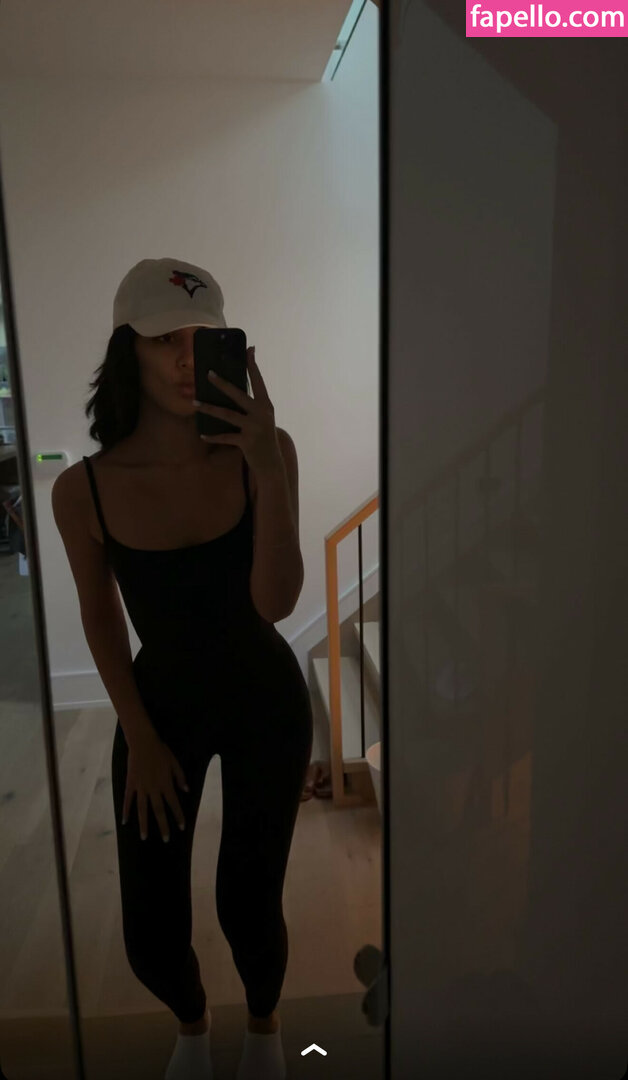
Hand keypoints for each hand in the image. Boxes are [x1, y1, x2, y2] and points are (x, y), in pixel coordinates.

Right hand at [122, 731, 188, 842]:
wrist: (143, 742)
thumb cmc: (161, 751)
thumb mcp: (175, 763)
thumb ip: (180, 777)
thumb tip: (186, 790)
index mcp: (166, 784)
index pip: (174, 804)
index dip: (178, 816)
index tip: (181, 827)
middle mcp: (153, 789)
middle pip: (159, 811)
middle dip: (163, 826)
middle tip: (166, 840)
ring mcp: (141, 788)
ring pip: (142, 810)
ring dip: (144, 824)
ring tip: (144, 837)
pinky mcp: (131, 784)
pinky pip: (128, 800)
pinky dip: (126, 811)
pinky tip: (124, 821)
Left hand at [193, 346, 282, 472]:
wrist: (271, 463)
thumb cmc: (263, 437)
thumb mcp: (263, 418)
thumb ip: (252, 405)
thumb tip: (232, 390)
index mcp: (266, 404)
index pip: (258, 381)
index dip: (252, 365)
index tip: (249, 349)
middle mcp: (261, 413)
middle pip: (238, 394)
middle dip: (222, 383)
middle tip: (208, 373)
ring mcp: (254, 427)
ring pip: (227, 414)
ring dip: (209, 408)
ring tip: (195, 402)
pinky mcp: (246, 441)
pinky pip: (225, 437)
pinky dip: (213, 436)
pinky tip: (203, 434)